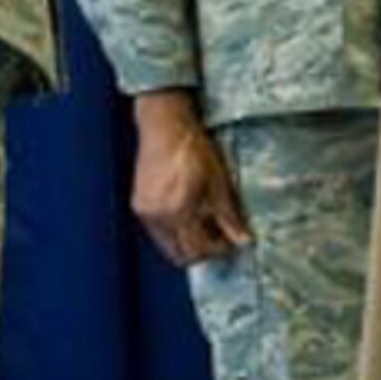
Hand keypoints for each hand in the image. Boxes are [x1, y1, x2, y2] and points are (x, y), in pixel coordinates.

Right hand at [129, 91, 249, 267]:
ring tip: (204, 227)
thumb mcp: (217, 180)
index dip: (217, 251)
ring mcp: (145, 213)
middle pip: (179, 255)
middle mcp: (158, 217)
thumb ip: (228, 215)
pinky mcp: (138, 206)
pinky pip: (157, 232)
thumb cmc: (193, 147)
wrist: (163, 125)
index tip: (231, 243)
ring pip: (167, 246)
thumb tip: (242, 239)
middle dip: (201, 252)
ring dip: (186, 243)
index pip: (198, 249)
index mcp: (179, 211)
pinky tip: (187, 216)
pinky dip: (173, 232)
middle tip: (219, 240)